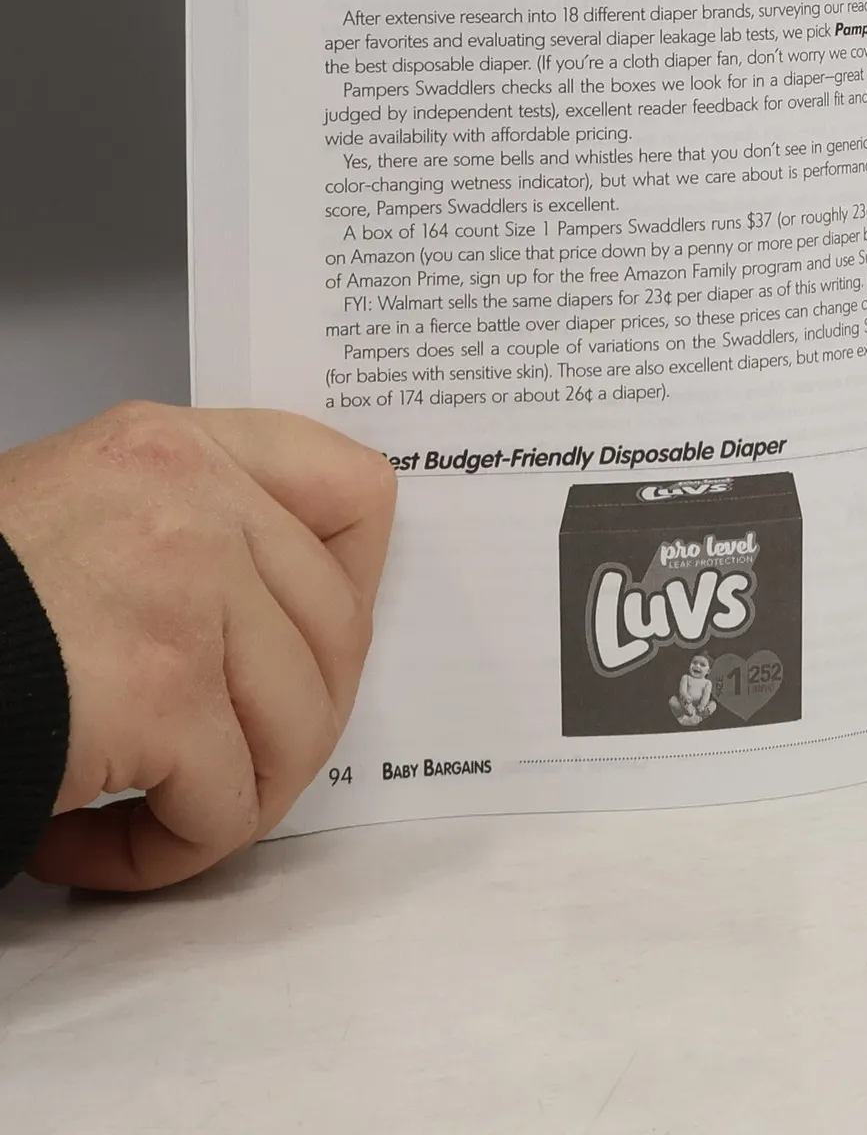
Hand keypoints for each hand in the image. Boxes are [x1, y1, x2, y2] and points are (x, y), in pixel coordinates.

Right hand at [0, 403, 394, 890]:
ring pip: (299, 727)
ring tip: (145, 818)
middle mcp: (194, 497)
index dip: (356, 586)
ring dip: (232, 801)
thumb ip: (183, 529)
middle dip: (291, 725)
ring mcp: (187, 589)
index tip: (317, 649)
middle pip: (339, 629)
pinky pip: (226, 808)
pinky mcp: (161, 692)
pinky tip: (87, 849)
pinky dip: (168, 855)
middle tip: (216, 768)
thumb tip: (278, 614)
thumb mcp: (75, 511)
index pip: (351, 490)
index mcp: (171, 446)